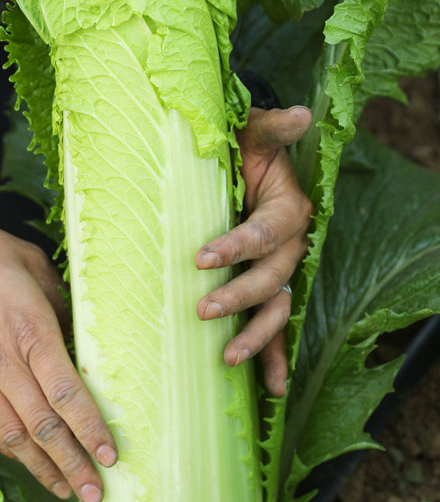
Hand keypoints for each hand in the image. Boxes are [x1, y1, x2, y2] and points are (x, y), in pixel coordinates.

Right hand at [0, 201, 116, 501]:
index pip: (67, 393)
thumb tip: (73, 330)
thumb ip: (56, 298)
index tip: (111, 456)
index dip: (91, 429)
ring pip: (12, 435)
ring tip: (65, 490)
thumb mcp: (26, 259)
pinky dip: (6, 447)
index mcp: (28, 328)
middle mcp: (1, 360)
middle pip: (43, 426)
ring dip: (41, 467)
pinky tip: (23, 460)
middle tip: (96, 494)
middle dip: (73, 464)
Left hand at [195, 106, 312, 396]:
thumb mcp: (254, 133)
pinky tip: (271, 389)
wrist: (246, 162)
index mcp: (287, 210)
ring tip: (229, 359)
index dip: (235, 246)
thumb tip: (301, 112)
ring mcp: (279, 271)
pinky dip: (275, 357)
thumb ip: (273, 128)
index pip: (262, 233)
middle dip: (238, 298)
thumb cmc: (245, 148)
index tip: (201, 258)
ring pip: (276, 310)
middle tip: (202, 309)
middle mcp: (288, 246)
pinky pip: (276, 327)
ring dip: (256, 337)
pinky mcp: (268, 287)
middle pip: (270, 279)